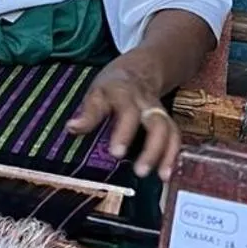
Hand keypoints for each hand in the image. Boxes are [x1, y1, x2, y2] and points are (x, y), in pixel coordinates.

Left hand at [66, 58, 181, 181]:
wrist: (139, 70)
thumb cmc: (113, 86)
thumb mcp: (97, 92)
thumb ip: (88, 112)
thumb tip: (72, 128)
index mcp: (127, 95)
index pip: (127, 112)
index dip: (123, 133)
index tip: (116, 153)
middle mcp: (147, 104)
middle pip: (156, 123)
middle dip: (151, 148)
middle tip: (140, 171)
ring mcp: (159, 113)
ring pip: (168, 131)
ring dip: (165, 154)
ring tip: (160, 176)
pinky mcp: (166, 121)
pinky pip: (174, 137)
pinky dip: (172, 156)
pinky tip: (166, 174)